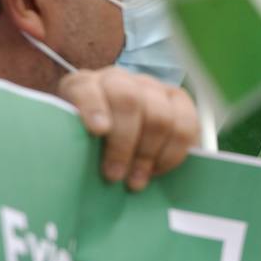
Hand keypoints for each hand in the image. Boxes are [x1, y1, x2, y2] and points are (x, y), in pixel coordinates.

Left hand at [58, 66, 199, 190]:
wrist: (116, 145)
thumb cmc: (91, 148)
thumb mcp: (75, 144)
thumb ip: (76, 148)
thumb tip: (79, 168)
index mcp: (84, 86)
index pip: (87, 88)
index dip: (93, 107)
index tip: (98, 132)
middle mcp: (119, 80)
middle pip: (128, 101)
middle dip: (123, 143)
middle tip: (114, 176)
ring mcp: (152, 87)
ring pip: (159, 116)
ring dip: (148, 154)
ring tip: (136, 180)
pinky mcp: (179, 100)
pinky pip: (185, 126)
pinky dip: (172, 153)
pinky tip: (158, 170)